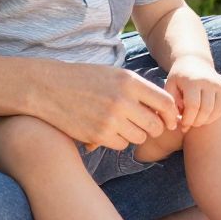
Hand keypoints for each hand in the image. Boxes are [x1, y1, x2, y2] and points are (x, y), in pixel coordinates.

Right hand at [36, 62, 178, 151]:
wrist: (49, 87)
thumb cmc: (85, 79)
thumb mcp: (114, 75)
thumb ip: (139, 89)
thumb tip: (165, 109)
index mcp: (130, 81)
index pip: (165, 103)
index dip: (171, 115)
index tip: (170, 120)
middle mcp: (123, 100)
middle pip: (155, 125)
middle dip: (154, 128)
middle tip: (145, 125)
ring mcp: (110, 119)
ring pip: (139, 137)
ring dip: (135, 134)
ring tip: (121, 124)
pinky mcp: (98, 135)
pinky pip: (121, 145)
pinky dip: (118, 140)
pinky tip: (107, 129)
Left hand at [166, 59, 220, 130]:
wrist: (194, 61)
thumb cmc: (179, 77)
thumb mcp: (170, 87)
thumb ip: (172, 104)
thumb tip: (178, 122)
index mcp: (192, 81)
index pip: (193, 106)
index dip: (187, 119)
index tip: (181, 124)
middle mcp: (208, 82)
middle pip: (205, 110)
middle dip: (196, 122)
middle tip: (188, 124)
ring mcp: (218, 85)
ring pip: (215, 111)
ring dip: (205, 121)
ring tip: (195, 121)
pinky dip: (213, 117)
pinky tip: (203, 117)